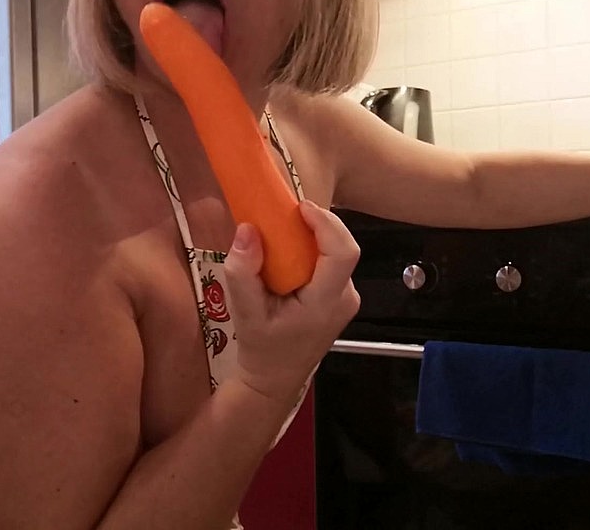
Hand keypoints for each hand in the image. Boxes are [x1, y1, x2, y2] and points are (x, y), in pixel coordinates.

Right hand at [223, 201, 360, 405]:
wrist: (273, 380)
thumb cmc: (261, 350)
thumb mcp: (243, 313)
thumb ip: (243, 273)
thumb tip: (247, 230)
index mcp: (325, 304)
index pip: (343, 253)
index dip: (327, 224)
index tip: (300, 208)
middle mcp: (345, 299)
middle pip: (342, 248)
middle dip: (316, 225)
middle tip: (285, 215)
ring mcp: (347, 299)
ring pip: (337, 253)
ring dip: (312, 238)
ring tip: (282, 234)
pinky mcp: (340, 297)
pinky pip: (331, 263)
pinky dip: (311, 251)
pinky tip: (288, 256)